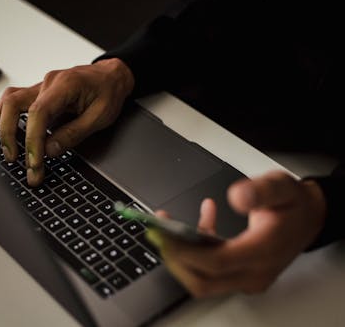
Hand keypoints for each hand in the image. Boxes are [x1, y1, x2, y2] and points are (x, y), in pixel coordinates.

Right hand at [0, 58, 133, 185]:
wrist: (110, 76)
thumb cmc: (109, 92)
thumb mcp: (101, 117)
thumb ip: (74, 134)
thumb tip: (49, 150)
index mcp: (66, 85)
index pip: (38, 113)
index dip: (33, 140)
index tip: (34, 162)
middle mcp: (48, 83)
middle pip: (13, 104)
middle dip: (9, 135)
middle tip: (15, 160)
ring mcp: (40, 86)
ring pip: (8, 101)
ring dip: (5, 127)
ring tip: (11, 152)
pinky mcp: (37, 93)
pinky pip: (13, 102)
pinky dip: (8, 119)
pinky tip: (13, 135)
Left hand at [146, 170, 325, 297]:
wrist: (308, 219)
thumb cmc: (293, 205)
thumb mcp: (280, 187)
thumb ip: (259, 191)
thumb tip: (236, 197)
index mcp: (263, 251)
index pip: (216, 263)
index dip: (185, 251)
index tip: (164, 233)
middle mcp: (255, 272)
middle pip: (203, 280)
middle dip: (175, 258)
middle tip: (158, 232)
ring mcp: (248, 278)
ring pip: (203, 280)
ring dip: (181, 255)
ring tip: (169, 225)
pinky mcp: (241, 276)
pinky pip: (210, 272)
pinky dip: (197, 250)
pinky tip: (201, 221)